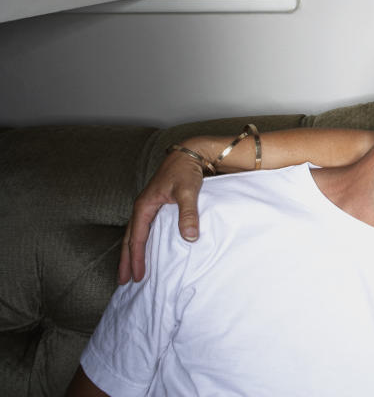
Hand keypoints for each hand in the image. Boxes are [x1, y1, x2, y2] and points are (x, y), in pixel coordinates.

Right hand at [118, 149, 204, 283]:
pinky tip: (145, 249)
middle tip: (123, 281)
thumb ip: (188, 214)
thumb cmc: (186, 171)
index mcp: (144, 205)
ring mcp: (148, 205)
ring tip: (129, 269)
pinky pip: (144, 228)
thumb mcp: (188, 192)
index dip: (136, 258)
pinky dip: (141, 241)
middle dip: (126, 260)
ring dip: (131, 252)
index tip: (137, 276)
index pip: (136, 238)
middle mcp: (142, 206)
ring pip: (135, 233)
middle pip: (129, 238)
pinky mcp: (156, 204)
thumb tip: (189, 238)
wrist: (190, 154)